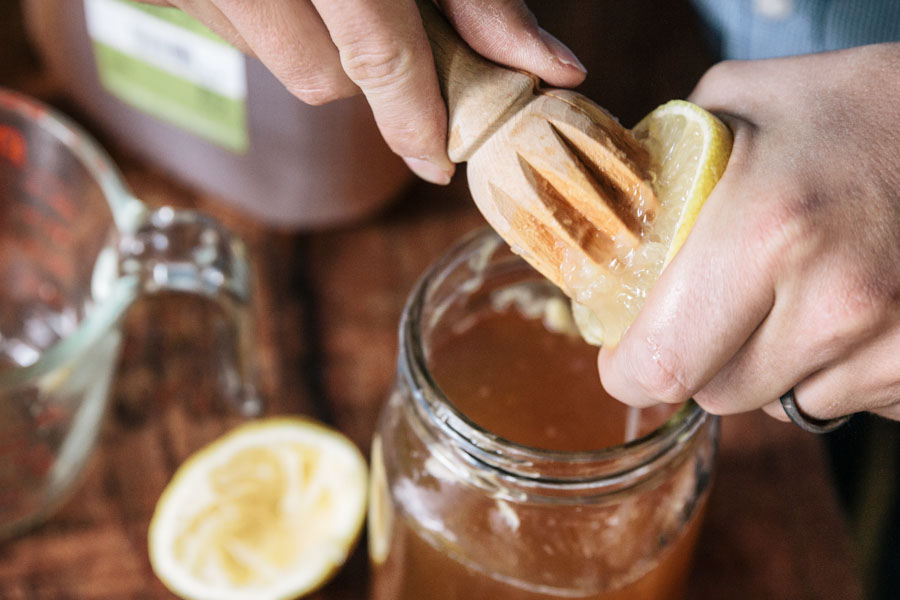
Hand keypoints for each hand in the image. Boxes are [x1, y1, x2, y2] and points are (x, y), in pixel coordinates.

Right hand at [141, 0, 585, 183]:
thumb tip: (551, 69)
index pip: (377, 55)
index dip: (413, 118)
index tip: (436, 161)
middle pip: (322, 80)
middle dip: (362, 65)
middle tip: (374, 11)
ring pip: (277, 62)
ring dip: (314, 40)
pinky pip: (234, 35)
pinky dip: (271, 19)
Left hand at [598, 43, 899, 422]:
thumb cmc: (859, 106)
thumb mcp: (743, 101)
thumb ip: (665, 164)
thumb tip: (615, 214)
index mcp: (764, 232)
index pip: (664, 364)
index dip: (630, 372)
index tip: (626, 358)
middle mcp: (832, 302)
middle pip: (718, 394)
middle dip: (698, 362)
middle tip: (706, 316)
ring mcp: (889, 345)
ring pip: (784, 405)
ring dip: (769, 368)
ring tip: (791, 298)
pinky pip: (846, 402)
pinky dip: (829, 372)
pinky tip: (844, 313)